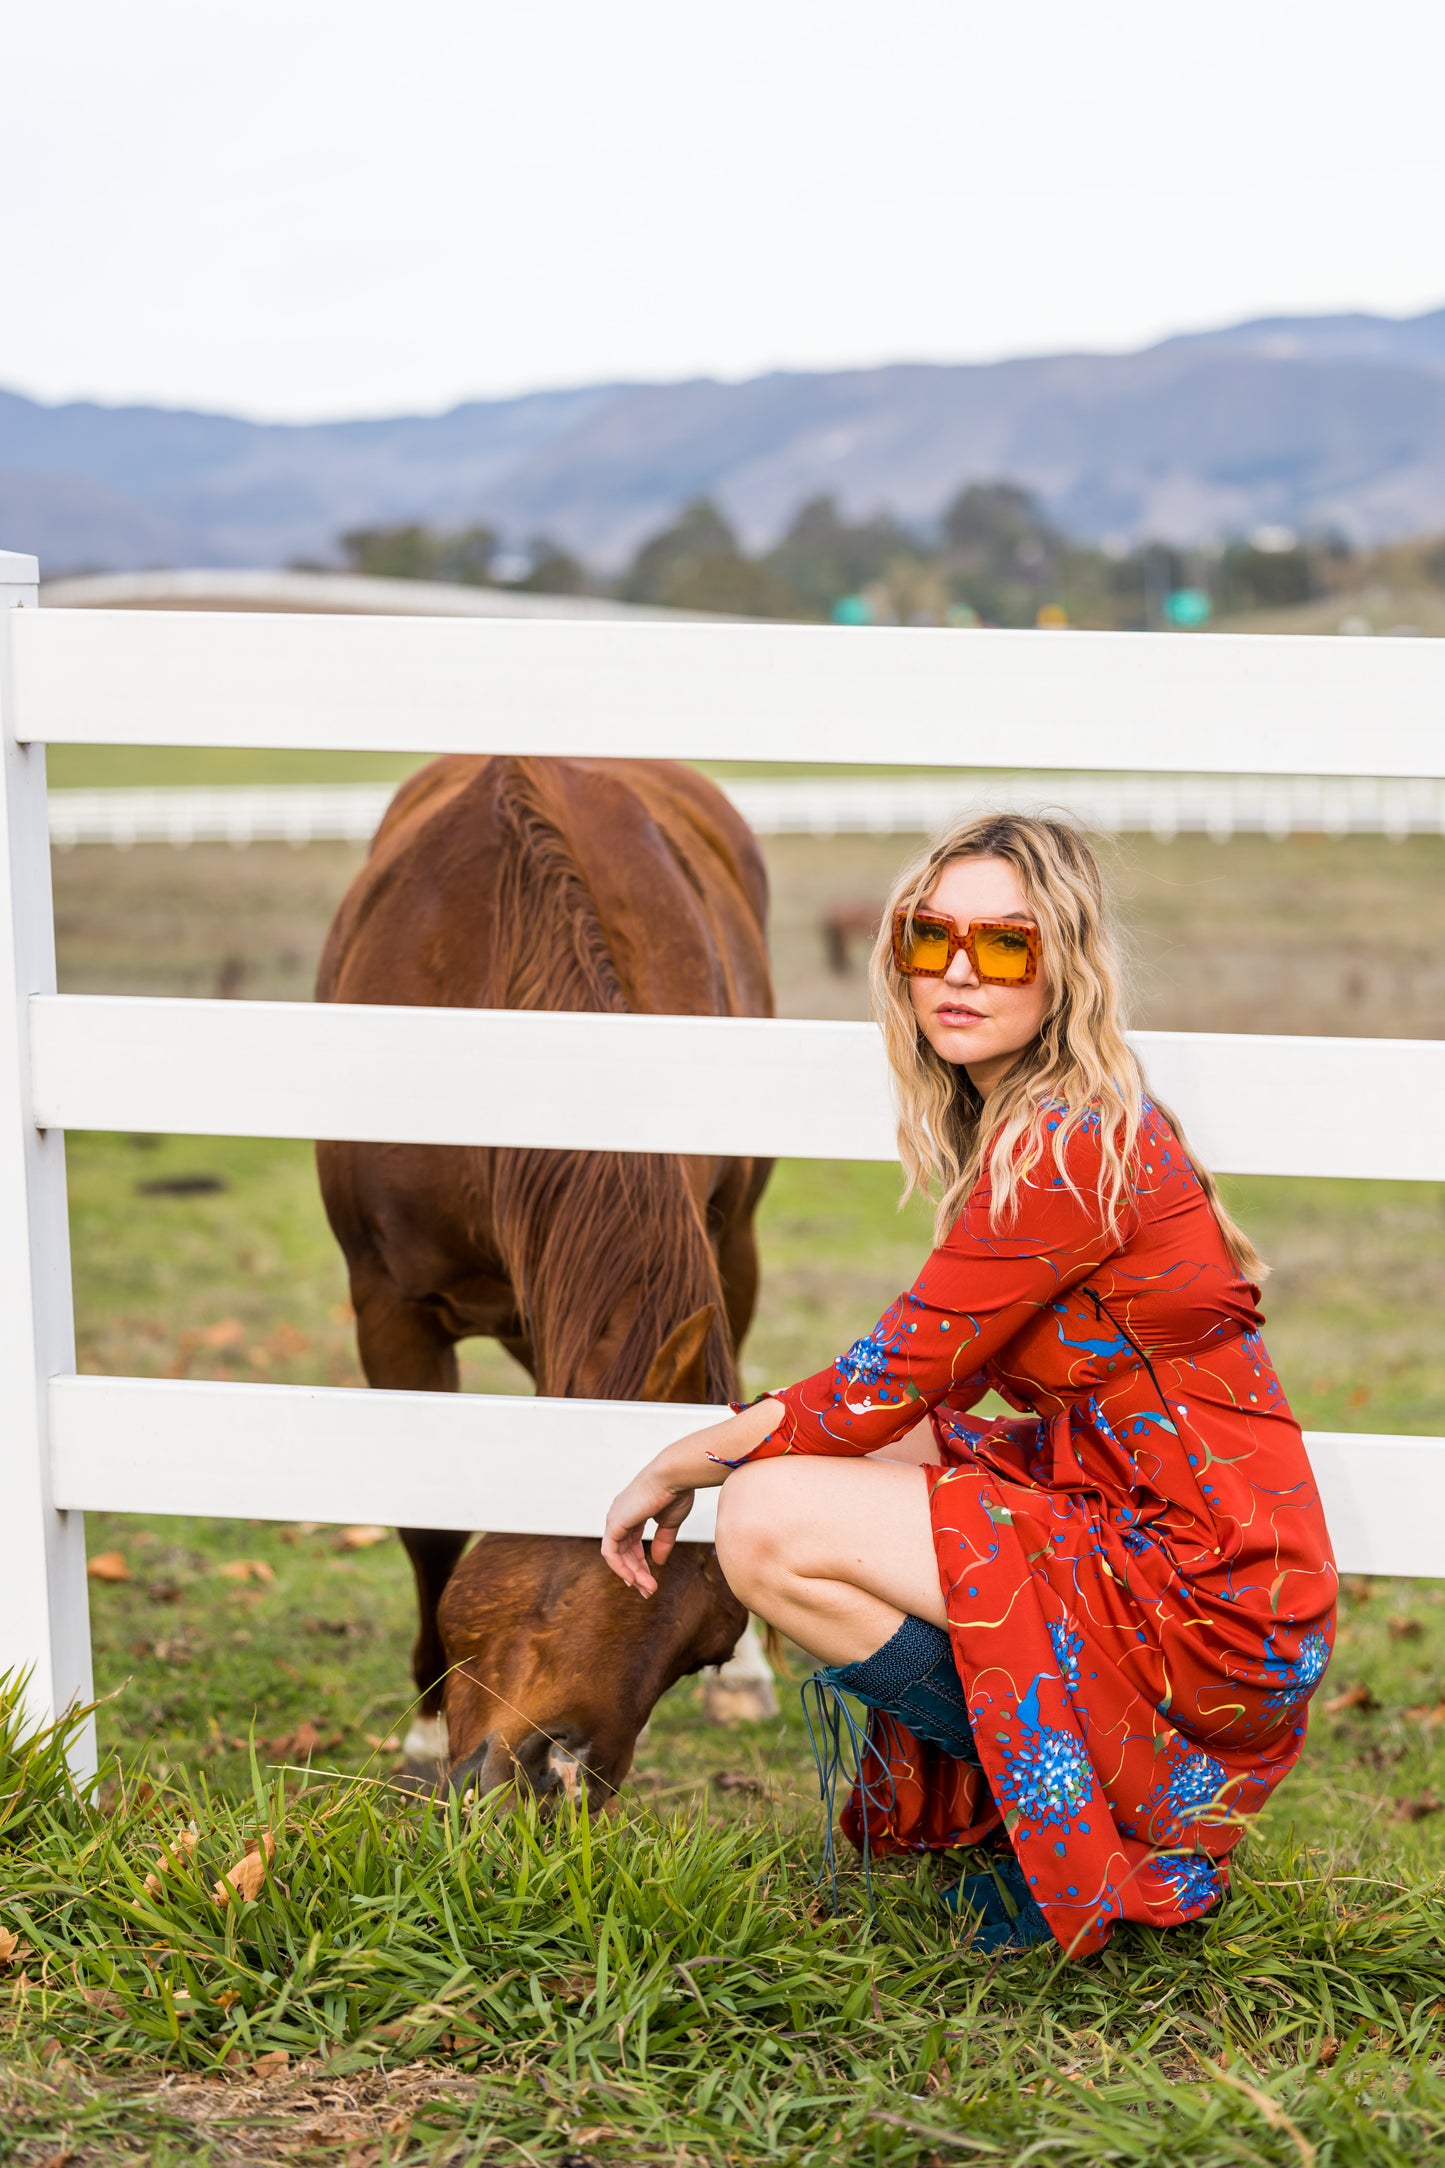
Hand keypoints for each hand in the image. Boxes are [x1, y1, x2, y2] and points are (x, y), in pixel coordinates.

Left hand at [602, 1466, 694, 1596]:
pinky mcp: (614, 1523)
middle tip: (648, 1591)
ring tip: (648, 1589)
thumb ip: (662, 1541)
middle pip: (624, 1551)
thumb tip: (657, 1562)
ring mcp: (615, 1518)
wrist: (674, 1477)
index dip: (639, 1563)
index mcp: (633, 1512)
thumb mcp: (670, 1523)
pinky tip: (634, 1579)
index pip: (631, 1543)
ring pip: (618, 1555)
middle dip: (636, 1573)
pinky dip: (621, 1568)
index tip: (649, 1581)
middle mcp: (620, 1514)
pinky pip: (611, 1553)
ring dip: (632, 1574)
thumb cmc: (676, 1492)